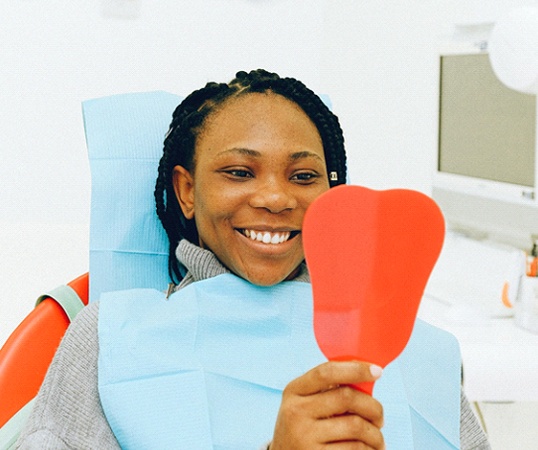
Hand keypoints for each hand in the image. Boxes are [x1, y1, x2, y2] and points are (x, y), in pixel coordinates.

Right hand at [270, 361, 384, 449]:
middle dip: (373, 407)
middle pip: (347, 397)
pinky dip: (368, 449)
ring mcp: (304, 436)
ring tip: (376, 438)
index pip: (326, 372)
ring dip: (375, 433)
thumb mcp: (304, 403)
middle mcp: (296, 411)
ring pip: (356, 426)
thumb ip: (327, 389)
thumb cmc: (303, 428)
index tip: (377, 371)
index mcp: (294, 391)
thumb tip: (367, 376)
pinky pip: (355, 449)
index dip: (355, 369)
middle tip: (379, 418)